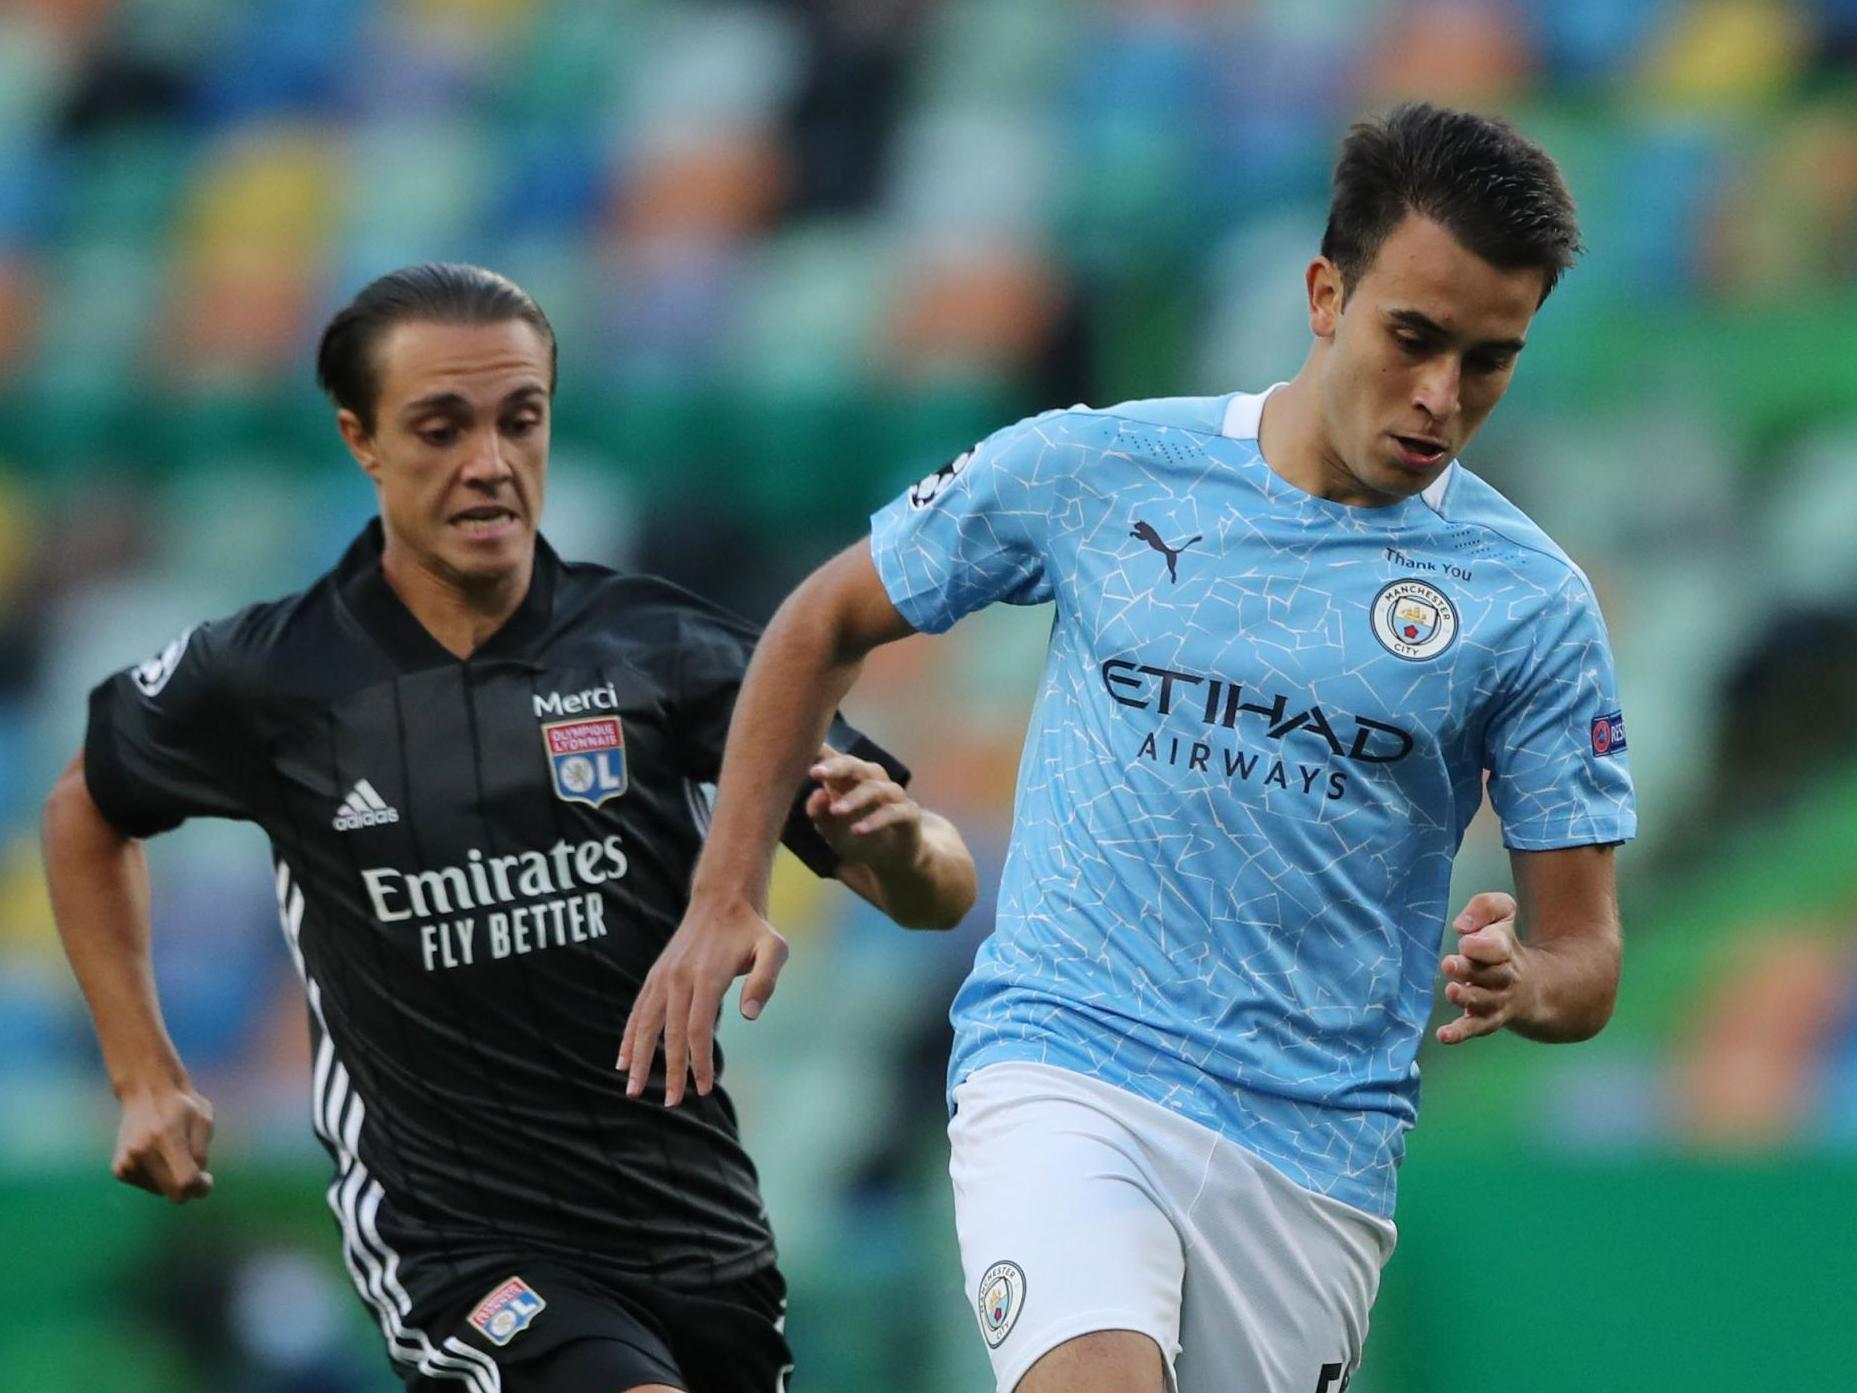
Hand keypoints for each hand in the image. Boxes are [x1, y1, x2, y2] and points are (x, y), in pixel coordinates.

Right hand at [113, 1084, 213, 1202]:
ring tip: (170, 1152)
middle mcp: (142, 1152)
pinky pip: (148, 1185)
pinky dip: (157, 1177)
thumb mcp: (203, 1120)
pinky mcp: (119, 1169)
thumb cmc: (182, 1105)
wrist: (146, 1091)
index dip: (201, 1187)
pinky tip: (157, 1156)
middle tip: (194, 1171)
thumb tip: (196, 1182)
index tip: (206, 1180)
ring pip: (161, 1191)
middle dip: (188, 1187)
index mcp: (166, 1137)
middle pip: (173, 1192)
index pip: (186, 1180)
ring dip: (171, 1179)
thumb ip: (201, 1152)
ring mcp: (127, 1162)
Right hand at [619, 896, 788, 1105]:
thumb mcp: (774, 949)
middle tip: (672, 1103)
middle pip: (670, 1032)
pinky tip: (623, 1060)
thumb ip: (766, 981)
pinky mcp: (656, 975)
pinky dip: (629, 1036)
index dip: (699, 1062)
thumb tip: (749, 1016)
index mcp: (707, 976)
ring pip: (646, 1024)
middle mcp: (679, 977)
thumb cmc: (753, 929)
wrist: (722, 899)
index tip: (703, 1088)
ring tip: (632, 1089)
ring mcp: (663, 976)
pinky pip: (639, 1010)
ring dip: (639, 1058)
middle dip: (670, 1071)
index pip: (698, 1029)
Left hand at [805, 744, 924, 875]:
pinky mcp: (909, 813)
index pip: (833, 758)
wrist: (891, 859)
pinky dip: (876, 820)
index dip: (819, 750)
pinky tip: (858, 830)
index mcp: (848, 779)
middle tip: (815, 773)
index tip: (801, 746)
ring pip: (875, 787)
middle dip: (836, 767)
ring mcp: (892, 795)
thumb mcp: (830, 830)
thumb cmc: (855, 835)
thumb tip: (817, 793)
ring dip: (855, 798)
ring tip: (835, 811)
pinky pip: (894, 812)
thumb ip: (819, 812)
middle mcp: (871, 780)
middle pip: (855, 765)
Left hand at [1436, 892, 1534, 1044]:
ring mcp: (1497, 1000)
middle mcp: (1503, 976)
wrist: (1533, 985)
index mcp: (1505, 948)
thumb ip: (1486, 908)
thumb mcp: (1503, 913)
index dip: (1482, 945)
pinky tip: (1444, 1036)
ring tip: (1451, 991)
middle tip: (1449, 964)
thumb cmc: (1503, 944)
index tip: (1466, 941)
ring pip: (1483, 1001)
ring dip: (1466, 997)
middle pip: (1490, 975)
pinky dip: (1460, 1033)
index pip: (1497, 947)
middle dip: (1469, 969)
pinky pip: (1476, 1028)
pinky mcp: (1488, 1019)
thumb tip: (1463, 926)